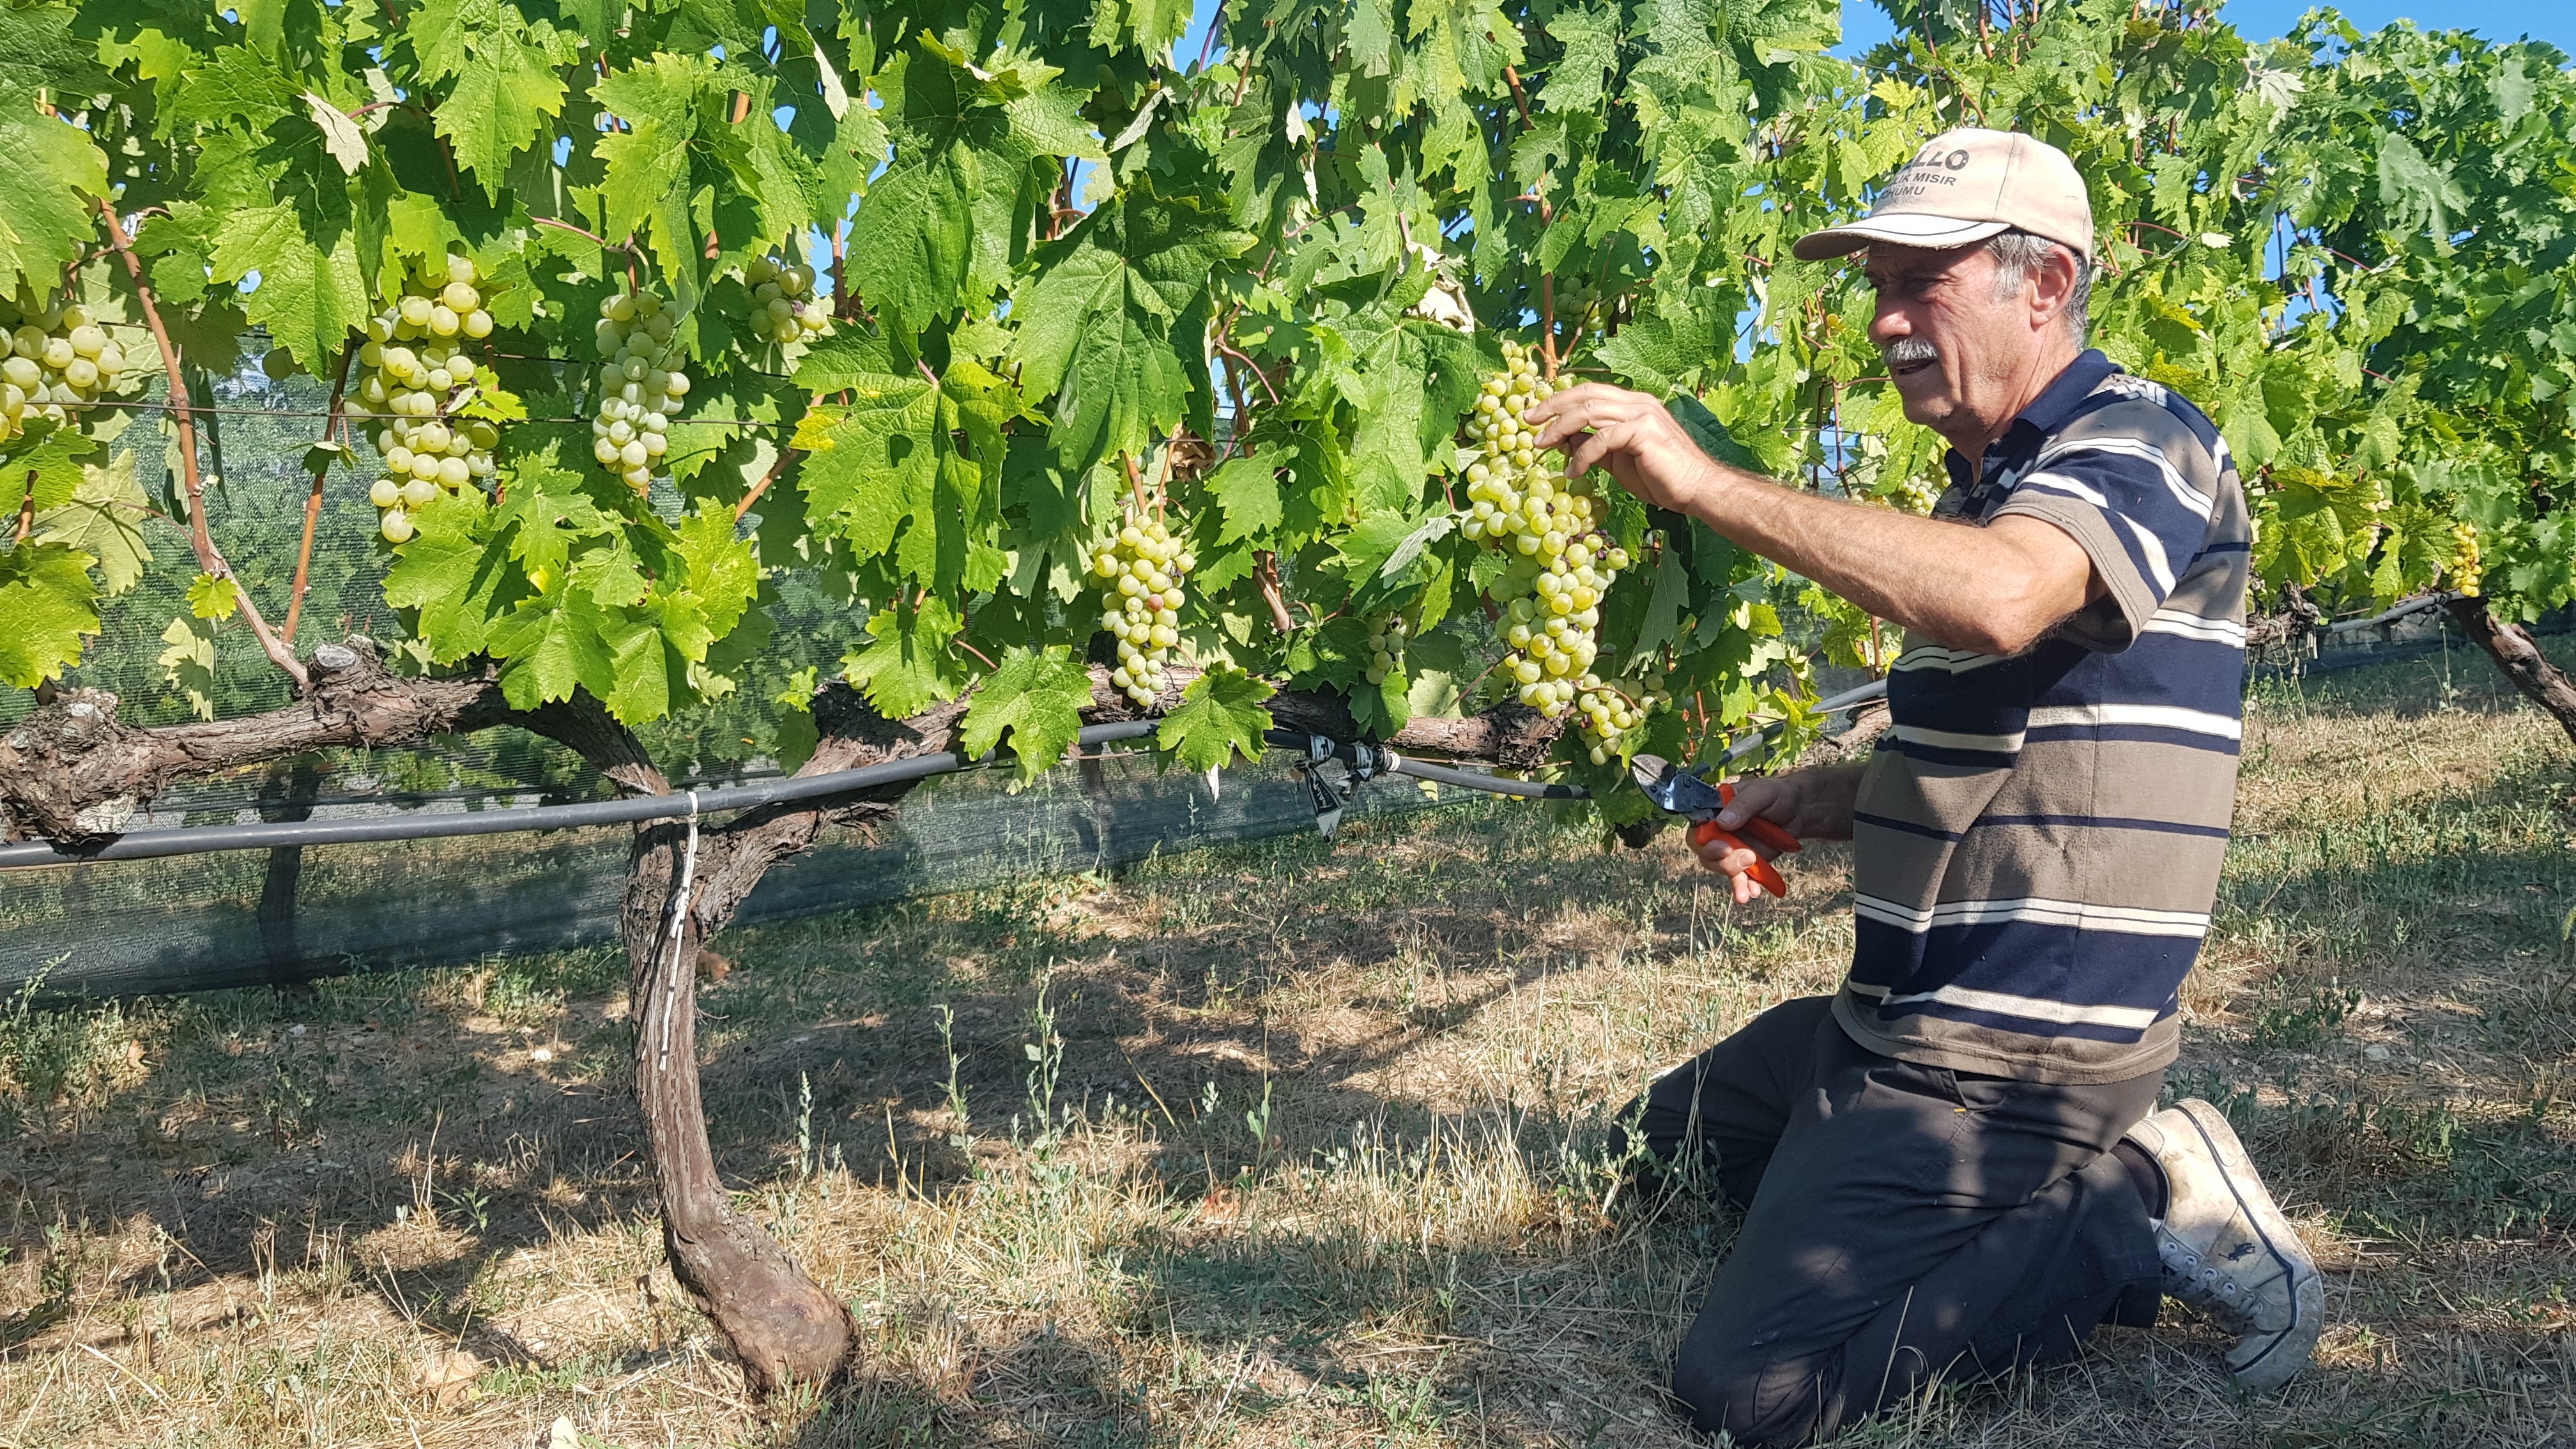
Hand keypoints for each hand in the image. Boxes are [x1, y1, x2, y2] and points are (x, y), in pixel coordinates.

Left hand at [1525, 383, 1731, 514]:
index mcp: (1632, 404)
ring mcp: (1642, 413)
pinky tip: (1573, 471)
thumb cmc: (1660, 477)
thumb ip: (1592, 447)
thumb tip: (1563, 441)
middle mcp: (1637, 402)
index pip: (1589, 392)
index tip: (1535, 415)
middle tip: (1528, 422)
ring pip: (1589, 411)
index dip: (1560, 401)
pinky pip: (1602, 438)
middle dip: (1553, 408)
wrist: (1695, 489)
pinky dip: (1582, 455)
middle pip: (1585, 395)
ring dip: (1560, 429)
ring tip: (1542, 446)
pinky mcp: (1643, 430)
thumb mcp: (1617, 460)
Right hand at [1690, 766, 1862, 905]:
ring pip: (1720, 867)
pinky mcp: (1744, 862)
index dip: (1703, 839)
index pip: (1698, 826)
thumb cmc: (1777, 795)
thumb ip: (1743, 805)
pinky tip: (1753, 892)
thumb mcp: (1762, 793)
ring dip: (1733, 876)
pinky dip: (1744, 887)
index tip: (1720, 847)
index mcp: (1715, 809)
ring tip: (1751, 881)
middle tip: (1747, 857)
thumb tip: (1723, 822)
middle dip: (1722, 860)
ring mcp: (1730, 848)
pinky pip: (1738, 878)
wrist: (1798, 811)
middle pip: (1705, 851)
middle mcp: (1717, 830)